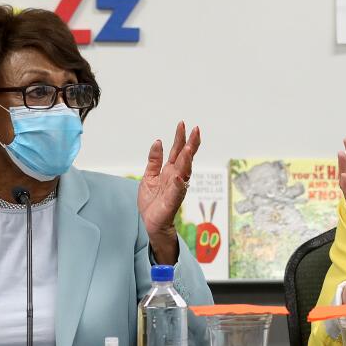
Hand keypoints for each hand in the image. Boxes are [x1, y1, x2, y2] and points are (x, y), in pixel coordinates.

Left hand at [137, 121, 200, 239]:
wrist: (150, 222)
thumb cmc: (152, 201)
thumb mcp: (149, 176)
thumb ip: (154, 160)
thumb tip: (158, 142)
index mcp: (169, 171)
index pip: (177, 151)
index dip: (180, 138)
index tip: (183, 124)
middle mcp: (175, 177)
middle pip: (185, 158)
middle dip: (191, 144)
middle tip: (196, 130)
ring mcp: (175, 189)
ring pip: (184, 172)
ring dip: (187, 161)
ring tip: (189, 149)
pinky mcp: (172, 202)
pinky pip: (176, 192)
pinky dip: (178, 184)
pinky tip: (179, 176)